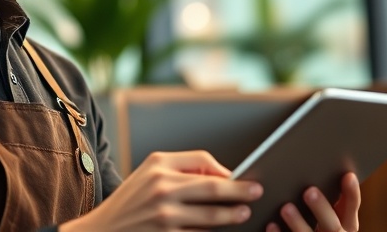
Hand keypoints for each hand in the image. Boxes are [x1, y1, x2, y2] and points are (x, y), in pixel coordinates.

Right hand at [59, 150, 263, 231]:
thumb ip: (182, 168)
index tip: (244, 176)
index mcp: (158, 165)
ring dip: (233, 215)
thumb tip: (221, 175)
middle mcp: (162, 188)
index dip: (227, 170)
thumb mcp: (148, 174)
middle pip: (214, 188)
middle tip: (257, 191)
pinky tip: (222, 230)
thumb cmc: (129, 202)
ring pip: (212, 215)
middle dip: (241, 191)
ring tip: (244, 213)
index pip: (203, 161)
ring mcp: (165, 216)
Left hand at [268, 172, 360, 231]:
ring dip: (298, 223)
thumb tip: (322, 166)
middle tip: (309, 191)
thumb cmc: (322, 227)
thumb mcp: (332, 217)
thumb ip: (332, 201)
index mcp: (346, 226)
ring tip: (286, 207)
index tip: (347, 175)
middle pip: (332, 226)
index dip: (351, 193)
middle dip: (322, 208)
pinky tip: (271, 224)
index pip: (352, 209)